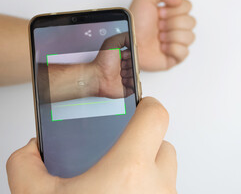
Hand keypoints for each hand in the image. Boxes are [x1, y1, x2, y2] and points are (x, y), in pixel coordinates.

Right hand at [7, 97, 176, 193]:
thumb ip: (26, 167)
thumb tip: (30, 152)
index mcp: (128, 171)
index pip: (156, 117)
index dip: (147, 105)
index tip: (137, 105)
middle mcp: (157, 187)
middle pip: (163, 145)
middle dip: (142, 144)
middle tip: (119, 150)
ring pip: (166, 172)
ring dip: (146, 170)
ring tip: (117, 180)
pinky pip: (164, 193)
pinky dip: (148, 191)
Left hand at [92, 32, 134, 97]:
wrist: (97, 78)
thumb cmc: (102, 62)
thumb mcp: (112, 42)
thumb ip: (124, 37)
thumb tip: (134, 39)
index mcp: (124, 58)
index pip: (136, 56)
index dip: (131, 56)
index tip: (124, 56)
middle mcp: (126, 67)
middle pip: (137, 65)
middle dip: (130, 65)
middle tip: (121, 66)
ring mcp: (127, 78)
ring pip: (137, 76)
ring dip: (130, 74)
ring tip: (121, 74)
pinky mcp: (128, 88)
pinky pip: (136, 86)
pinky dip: (132, 84)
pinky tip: (123, 81)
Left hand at [130, 0, 195, 70]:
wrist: (128, 42)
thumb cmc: (134, 23)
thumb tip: (178, 0)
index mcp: (170, 13)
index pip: (187, 6)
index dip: (175, 10)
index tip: (160, 13)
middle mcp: (174, 27)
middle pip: (191, 21)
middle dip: (173, 23)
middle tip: (159, 26)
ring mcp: (176, 42)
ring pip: (190, 37)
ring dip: (172, 36)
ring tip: (159, 38)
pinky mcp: (174, 57)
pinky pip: (184, 52)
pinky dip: (172, 49)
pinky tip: (162, 48)